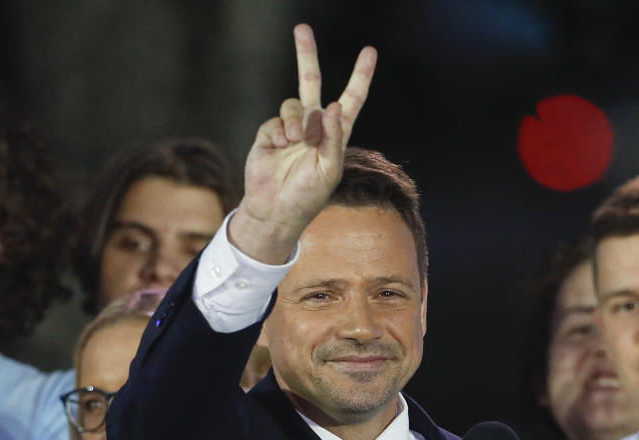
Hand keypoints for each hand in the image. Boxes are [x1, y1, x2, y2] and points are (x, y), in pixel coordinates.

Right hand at [231, 24, 376, 263]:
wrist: (275, 211)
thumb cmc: (308, 197)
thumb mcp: (329, 171)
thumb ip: (333, 139)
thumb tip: (332, 106)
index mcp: (335, 135)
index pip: (351, 99)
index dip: (360, 77)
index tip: (369, 52)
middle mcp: (313, 128)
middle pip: (311, 83)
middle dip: (306, 56)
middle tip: (301, 29)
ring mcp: (290, 130)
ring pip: (292, 104)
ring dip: (295, 121)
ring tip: (295, 142)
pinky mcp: (268, 135)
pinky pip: (274, 120)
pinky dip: (277, 132)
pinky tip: (278, 147)